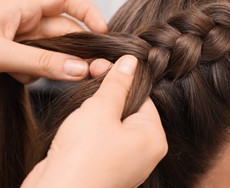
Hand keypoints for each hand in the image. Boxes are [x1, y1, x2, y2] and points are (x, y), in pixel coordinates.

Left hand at [0, 0, 107, 82]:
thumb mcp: (0, 52)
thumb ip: (42, 62)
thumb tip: (80, 69)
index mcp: (22, 6)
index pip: (66, 0)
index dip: (88, 12)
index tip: (102, 32)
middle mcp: (24, 20)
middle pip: (64, 31)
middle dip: (76, 50)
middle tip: (90, 70)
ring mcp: (20, 39)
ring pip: (53, 51)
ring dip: (52, 66)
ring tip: (30, 73)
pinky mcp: (15, 56)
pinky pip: (38, 64)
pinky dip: (34, 74)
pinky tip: (16, 77)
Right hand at [22, 55, 167, 187]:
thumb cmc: (83, 159)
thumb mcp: (101, 109)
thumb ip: (117, 84)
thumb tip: (130, 63)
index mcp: (153, 139)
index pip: (143, 97)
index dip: (122, 79)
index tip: (103, 65)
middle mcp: (142, 153)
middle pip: (128, 109)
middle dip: (107, 94)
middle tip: (90, 76)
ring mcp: (123, 162)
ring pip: (111, 123)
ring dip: (96, 111)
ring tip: (81, 110)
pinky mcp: (103, 167)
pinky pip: (100, 139)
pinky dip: (88, 129)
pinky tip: (76, 127)